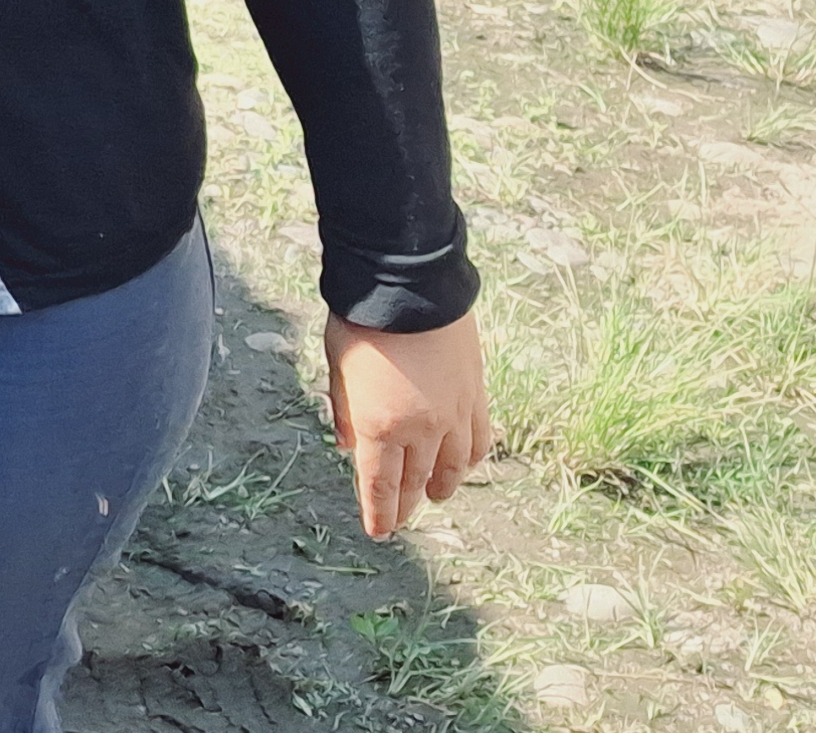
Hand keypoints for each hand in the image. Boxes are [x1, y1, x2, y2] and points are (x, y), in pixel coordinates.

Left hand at [323, 310, 490, 537]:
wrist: (409, 284)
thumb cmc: (363, 321)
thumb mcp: (338, 367)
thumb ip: (345, 412)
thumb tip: (349, 446)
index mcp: (379, 426)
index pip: (380, 485)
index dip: (380, 512)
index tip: (379, 532)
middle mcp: (420, 429)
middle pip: (415, 480)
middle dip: (406, 504)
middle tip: (400, 520)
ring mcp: (452, 414)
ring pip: (451, 466)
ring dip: (441, 486)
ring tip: (436, 496)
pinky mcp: (475, 394)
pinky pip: (478, 440)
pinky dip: (470, 459)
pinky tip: (464, 465)